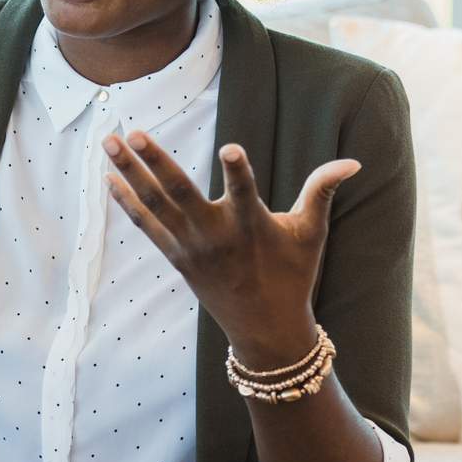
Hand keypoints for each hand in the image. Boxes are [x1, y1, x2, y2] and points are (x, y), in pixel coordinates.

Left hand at [103, 131, 358, 366]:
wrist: (265, 329)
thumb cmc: (292, 275)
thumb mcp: (311, 233)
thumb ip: (322, 190)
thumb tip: (353, 162)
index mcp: (253, 227)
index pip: (246, 193)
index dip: (239, 171)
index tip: (230, 147)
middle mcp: (217, 237)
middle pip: (182, 195)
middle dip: (157, 163)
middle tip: (137, 132)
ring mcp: (192, 248)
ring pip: (156, 206)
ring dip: (131, 173)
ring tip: (108, 142)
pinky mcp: (177, 257)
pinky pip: (147, 226)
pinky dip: (127, 202)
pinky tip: (108, 177)